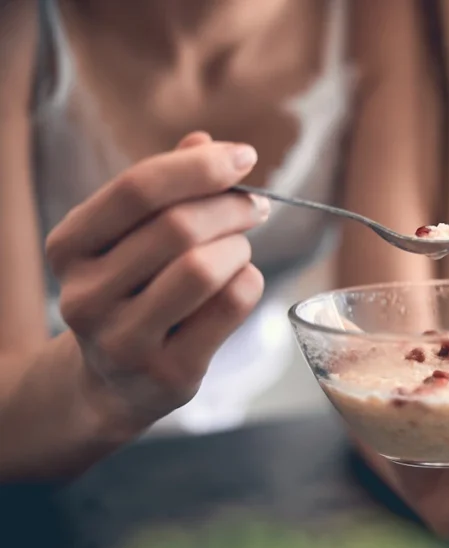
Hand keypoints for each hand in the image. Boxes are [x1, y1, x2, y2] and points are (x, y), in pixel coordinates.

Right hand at [45, 132, 267, 434]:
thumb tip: (205, 140)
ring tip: (241, 248)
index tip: (244, 157)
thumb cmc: (132, 291)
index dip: (199, 166)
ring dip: (239, 247)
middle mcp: (85, 295)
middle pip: (177, 228)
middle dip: (230, 207)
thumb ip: (164, 189)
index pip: (136, 189)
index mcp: (69, 247)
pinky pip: (229, 308)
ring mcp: (123, 339)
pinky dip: (249, 283)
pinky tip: (242, 282)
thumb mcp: (131, 237)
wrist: (115, 382)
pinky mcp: (168, 372)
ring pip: (204, 269)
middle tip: (255, 207)